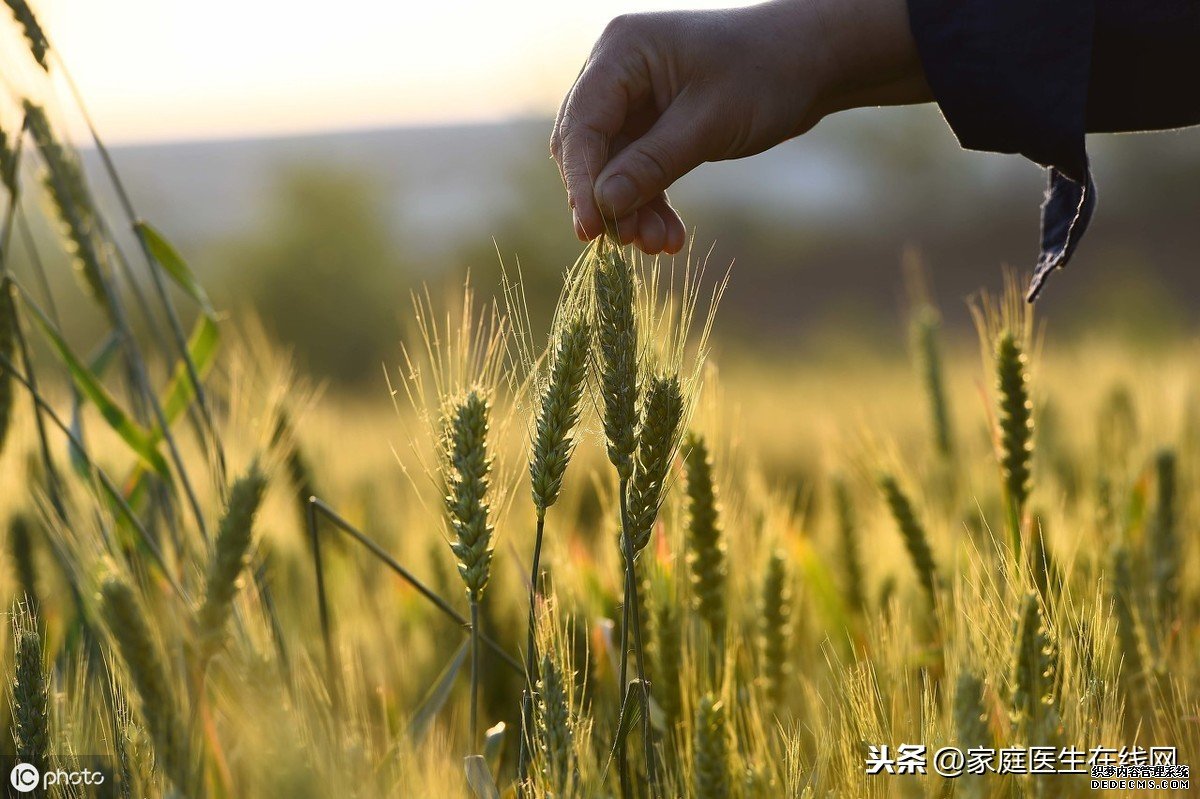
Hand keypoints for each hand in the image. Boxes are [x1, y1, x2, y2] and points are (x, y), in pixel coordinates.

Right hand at [551, 0, 930, 253]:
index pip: (583, 124)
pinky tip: (670, 236)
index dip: (582, 181)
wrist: (813, 62)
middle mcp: (617, 71)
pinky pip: (639, 171)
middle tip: (632, 242)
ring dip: (632, 209)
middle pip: (589, 148)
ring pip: (613, 167)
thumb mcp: (709, 122)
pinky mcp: (654, 124)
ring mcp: (635, 98)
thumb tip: (604, 204)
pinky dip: (651, 203)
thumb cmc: (766, 74)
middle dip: (608, 199)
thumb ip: (652, 164)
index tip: (591, 230)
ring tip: (659, 245)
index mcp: (622, 52)